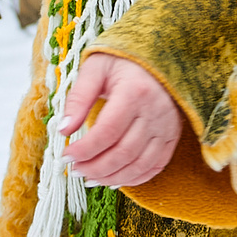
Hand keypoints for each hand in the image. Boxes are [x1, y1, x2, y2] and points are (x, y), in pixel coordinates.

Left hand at [57, 53, 185, 188]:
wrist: (162, 56)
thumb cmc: (123, 62)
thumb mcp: (95, 69)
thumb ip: (78, 98)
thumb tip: (64, 129)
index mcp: (134, 92)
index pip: (107, 131)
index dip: (84, 149)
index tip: (66, 156)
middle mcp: (154, 112)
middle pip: (123, 152)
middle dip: (95, 167)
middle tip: (75, 171)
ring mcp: (166, 127)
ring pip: (139, 164)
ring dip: (112, 177)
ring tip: (90, 178)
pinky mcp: (172, 137)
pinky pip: (155, 166)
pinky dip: (134, 179)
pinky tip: (114, 180)